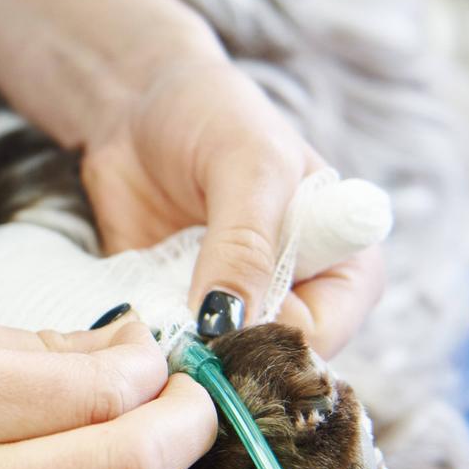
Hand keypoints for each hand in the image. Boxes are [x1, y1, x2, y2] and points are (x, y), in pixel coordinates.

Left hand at [78, 52, 384, 354]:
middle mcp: (297, 300)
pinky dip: (143, 343)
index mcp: (345, 267)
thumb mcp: (247, 167)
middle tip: (172, 330)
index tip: (215, 334)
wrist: (136, 102)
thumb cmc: (214, 116)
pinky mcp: (179, 315)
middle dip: (219, 356)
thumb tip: (230, 324)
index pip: (321, 338)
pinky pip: (166, 350)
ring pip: (213, 366)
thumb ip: (246, 244)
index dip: (270, 345)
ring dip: (176, 353)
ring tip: (145, 318)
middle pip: (268, 365)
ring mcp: (235, 313)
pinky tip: (123, 321)